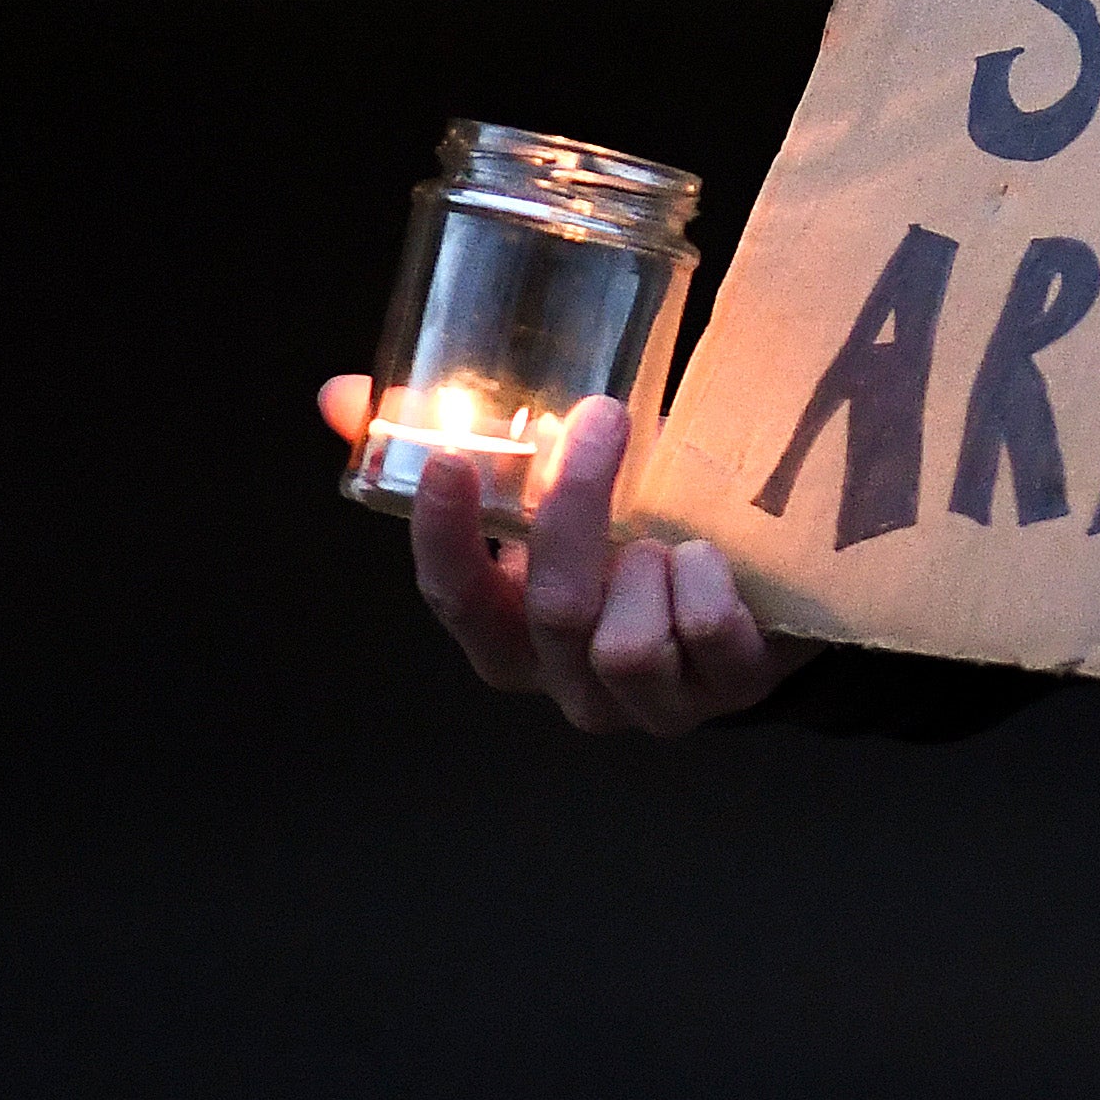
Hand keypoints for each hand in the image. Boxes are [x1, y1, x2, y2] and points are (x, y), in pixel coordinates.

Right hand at [316, 375, 822, 735]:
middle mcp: (569, 686)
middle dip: (576, 507)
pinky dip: (711, 579)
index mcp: (512, 637)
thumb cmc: (638, 539)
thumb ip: (460, 449)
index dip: (444, 536)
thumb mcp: (553, 498)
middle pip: (553, 610)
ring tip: (666, 533)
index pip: (456, 600)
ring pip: (626, 642)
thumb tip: (343, 396)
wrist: (757, 597)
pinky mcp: (731, 691)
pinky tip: (711, 557)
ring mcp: (649, 704)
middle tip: (603, 416)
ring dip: (651, 562)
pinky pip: (709, 635)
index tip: (448, 458)